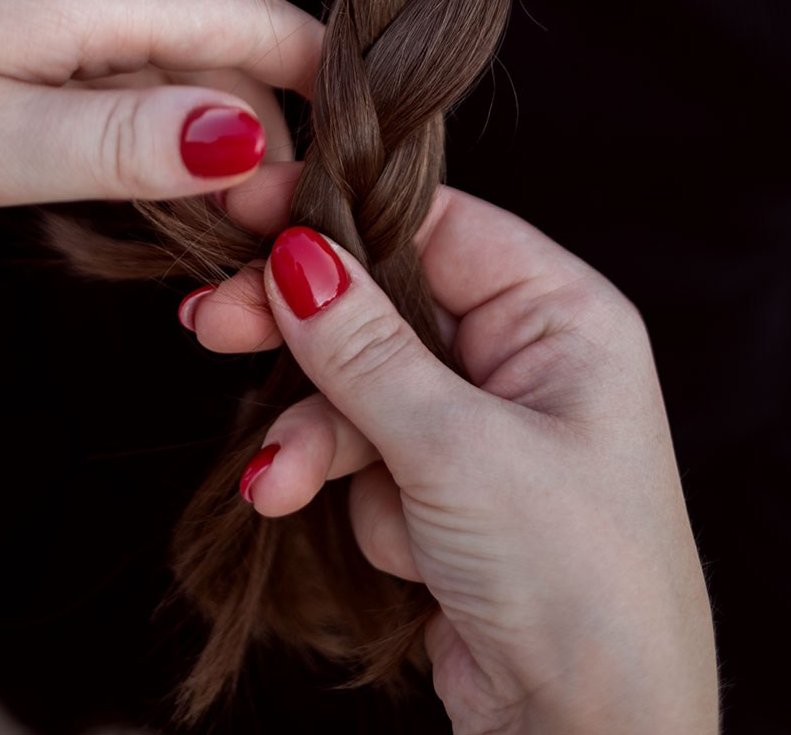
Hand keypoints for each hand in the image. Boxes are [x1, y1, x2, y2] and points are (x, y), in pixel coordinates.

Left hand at [0, 0, 319, 206]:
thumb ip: (122, 142)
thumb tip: (256, 138)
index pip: (261, 24)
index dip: (312, 103)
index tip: (319, 187)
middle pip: (213, 23)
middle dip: (241, 121)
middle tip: (230, 235)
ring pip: (154, 11)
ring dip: (176, 95)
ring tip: (160, 199)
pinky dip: (117, 63)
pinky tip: (79, 124)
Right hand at [187, 190, 718, 734]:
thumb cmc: (578, 584)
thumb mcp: (460, 452)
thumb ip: (365, 349)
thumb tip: (299, 253)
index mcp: (562, 316)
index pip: (434, 226)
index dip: (337, 215)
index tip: (248, 207)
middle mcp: (527, 359)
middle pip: (385, 303)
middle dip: (303, 327)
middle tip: (212, 320)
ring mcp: (485, 427)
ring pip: (360, 386)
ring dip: (314, 432)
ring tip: (278, 481)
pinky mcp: (448, 493)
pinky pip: (364, 454)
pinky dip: (333, 482)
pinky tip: (312, 513)